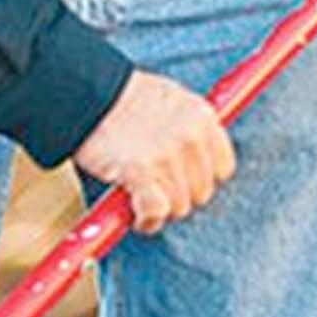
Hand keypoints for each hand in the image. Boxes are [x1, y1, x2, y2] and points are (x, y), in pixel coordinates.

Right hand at [74, 71, 236, 233]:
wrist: (92, 96)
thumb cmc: (127, 100)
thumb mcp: (173, 100)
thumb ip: (189, 128)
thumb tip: (192, 158)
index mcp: (203, 118)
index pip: (223, 169)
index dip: (200, 179)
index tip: (183, 182)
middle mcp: (190, 138)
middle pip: (201, 192)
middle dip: (178, 196)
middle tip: (156, 192)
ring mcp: (166, 157)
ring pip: (178, 206)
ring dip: (159, 210)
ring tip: (141, 201)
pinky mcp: (140, 172)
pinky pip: (155, 211)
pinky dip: (147, 220)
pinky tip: (139, 218)